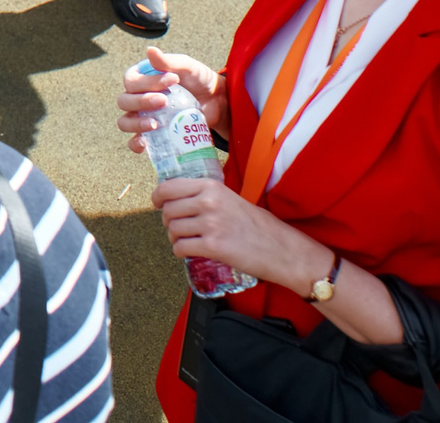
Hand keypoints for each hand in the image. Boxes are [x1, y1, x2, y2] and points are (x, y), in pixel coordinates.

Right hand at [118, 46, 225, 152]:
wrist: (218, 102)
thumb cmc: (200, 80)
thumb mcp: (187, 67)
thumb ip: (169, 61)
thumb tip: (150, 50)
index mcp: (142, 78)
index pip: (131, 81)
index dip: (147, 82)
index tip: (173, 80)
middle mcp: (138, 97)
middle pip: (124, 101)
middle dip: (141, 102)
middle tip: (164, 101)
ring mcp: (144, 117)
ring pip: (125, 122)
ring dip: (136, 123)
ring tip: (155, 124)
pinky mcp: (154, 136)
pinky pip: (135, 142)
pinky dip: (135, 144)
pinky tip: (145, 144)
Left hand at [155, 177, 326, 293]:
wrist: (281, 249)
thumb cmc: (257, 225)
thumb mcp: (230, 199)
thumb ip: (205, 196)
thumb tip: (175, 199)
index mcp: (211, 187)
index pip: (169, 187)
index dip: (158, 197)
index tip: (157, 204)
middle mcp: (208, 202)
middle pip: (168, 211)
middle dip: (168, 221)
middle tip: (178, 228)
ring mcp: (210, 224)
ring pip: (172, 230)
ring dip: (175, 238)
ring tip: (187, 241)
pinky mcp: (213, 247)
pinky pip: (181, 248)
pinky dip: (181, 252)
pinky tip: (191, 252)